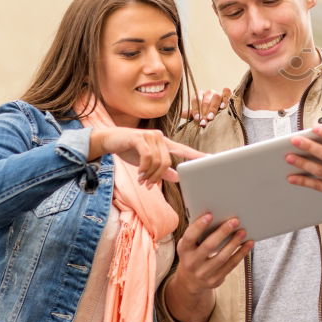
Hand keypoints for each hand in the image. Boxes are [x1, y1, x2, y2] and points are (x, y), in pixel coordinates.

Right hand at [88, 127, 204, 185]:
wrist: (109, 140)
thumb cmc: (130, 150)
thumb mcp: (148, 162)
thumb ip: (163, 170)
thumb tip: (179, 178)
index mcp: (165, 143)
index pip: (184, 150)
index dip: (197, 156)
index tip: (212, 159)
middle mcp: (160, 138)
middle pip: (167, 162)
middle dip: (158, 176)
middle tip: (148, 185)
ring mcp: (150, 136)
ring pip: (157, 161)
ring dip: (149, 175)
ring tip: (141, 180)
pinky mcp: (139, 137)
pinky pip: (147, 157)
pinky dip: (143, 168)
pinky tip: (138, 174)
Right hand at [172, 213, 252, 294]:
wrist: (190, 281)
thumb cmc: (193, 254)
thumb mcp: (189, 245)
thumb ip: (198, 233)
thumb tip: (218, 215)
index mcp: (184, 250)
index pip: (190, 237)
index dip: (199, 226)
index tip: (210, 215)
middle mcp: (191, 263)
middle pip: (208, 246)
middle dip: (222, 232)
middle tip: (234, 221)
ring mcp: (203, 273)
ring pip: (222, 257)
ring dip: (234, 243)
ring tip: (243, 232)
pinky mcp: (215, 280)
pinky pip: (231, 265)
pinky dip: (241, 253)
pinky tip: (248, 244)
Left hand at [183, 88, 231, 126]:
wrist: (219, 113)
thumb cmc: (206, 114)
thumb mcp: (198, 114)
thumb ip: (190, 114)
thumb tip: (180, 114)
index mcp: (199, 95)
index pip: (196, 100)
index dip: (196, 109)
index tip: (197, 119)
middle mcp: (208, 93)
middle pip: (206, 100)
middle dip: (204, 112)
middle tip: (204, 121)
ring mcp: (218, 93)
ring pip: (216, 97)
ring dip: (213, 108)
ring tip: (211, 117)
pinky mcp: (227, 94)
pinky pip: (227, 92)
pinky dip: (225, 98)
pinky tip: (222, 106)